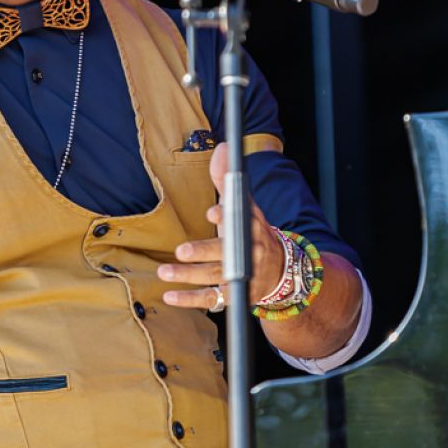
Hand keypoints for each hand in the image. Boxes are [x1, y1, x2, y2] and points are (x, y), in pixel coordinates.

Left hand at [158, 142, 284, 309]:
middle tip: (181, 251)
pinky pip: (212, 300)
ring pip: (214, 278)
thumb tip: (223, 148)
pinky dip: (190, 300)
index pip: (240, 220)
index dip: (227, 215)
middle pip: (225, 253)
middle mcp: (249, 253)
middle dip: (204, 252)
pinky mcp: (236, 296)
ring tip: (164, 272)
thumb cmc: (253, 233)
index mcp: (252, 227)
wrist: (283, 271)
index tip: (213, 211)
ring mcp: (243, 276)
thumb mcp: (245, 206)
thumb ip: (228, 180)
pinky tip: (169, 297)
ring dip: (189, 276)